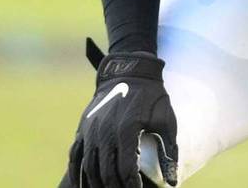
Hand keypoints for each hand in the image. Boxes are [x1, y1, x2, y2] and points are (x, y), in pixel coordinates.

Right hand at [62, 40, 178, 187]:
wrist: (129, 70)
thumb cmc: (152, 97)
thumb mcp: (166, 120)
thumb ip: (169, 151)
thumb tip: (173, 180)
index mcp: (127, 129)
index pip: (127, 169)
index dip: (132, 186)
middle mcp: (105, 131)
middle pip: (106, 172)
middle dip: (115, 187)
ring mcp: (91, 130)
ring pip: (89, 167)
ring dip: (97, 184)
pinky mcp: (83, 127)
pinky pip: (75, 155)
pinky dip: (77, 173)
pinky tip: (83, 185)